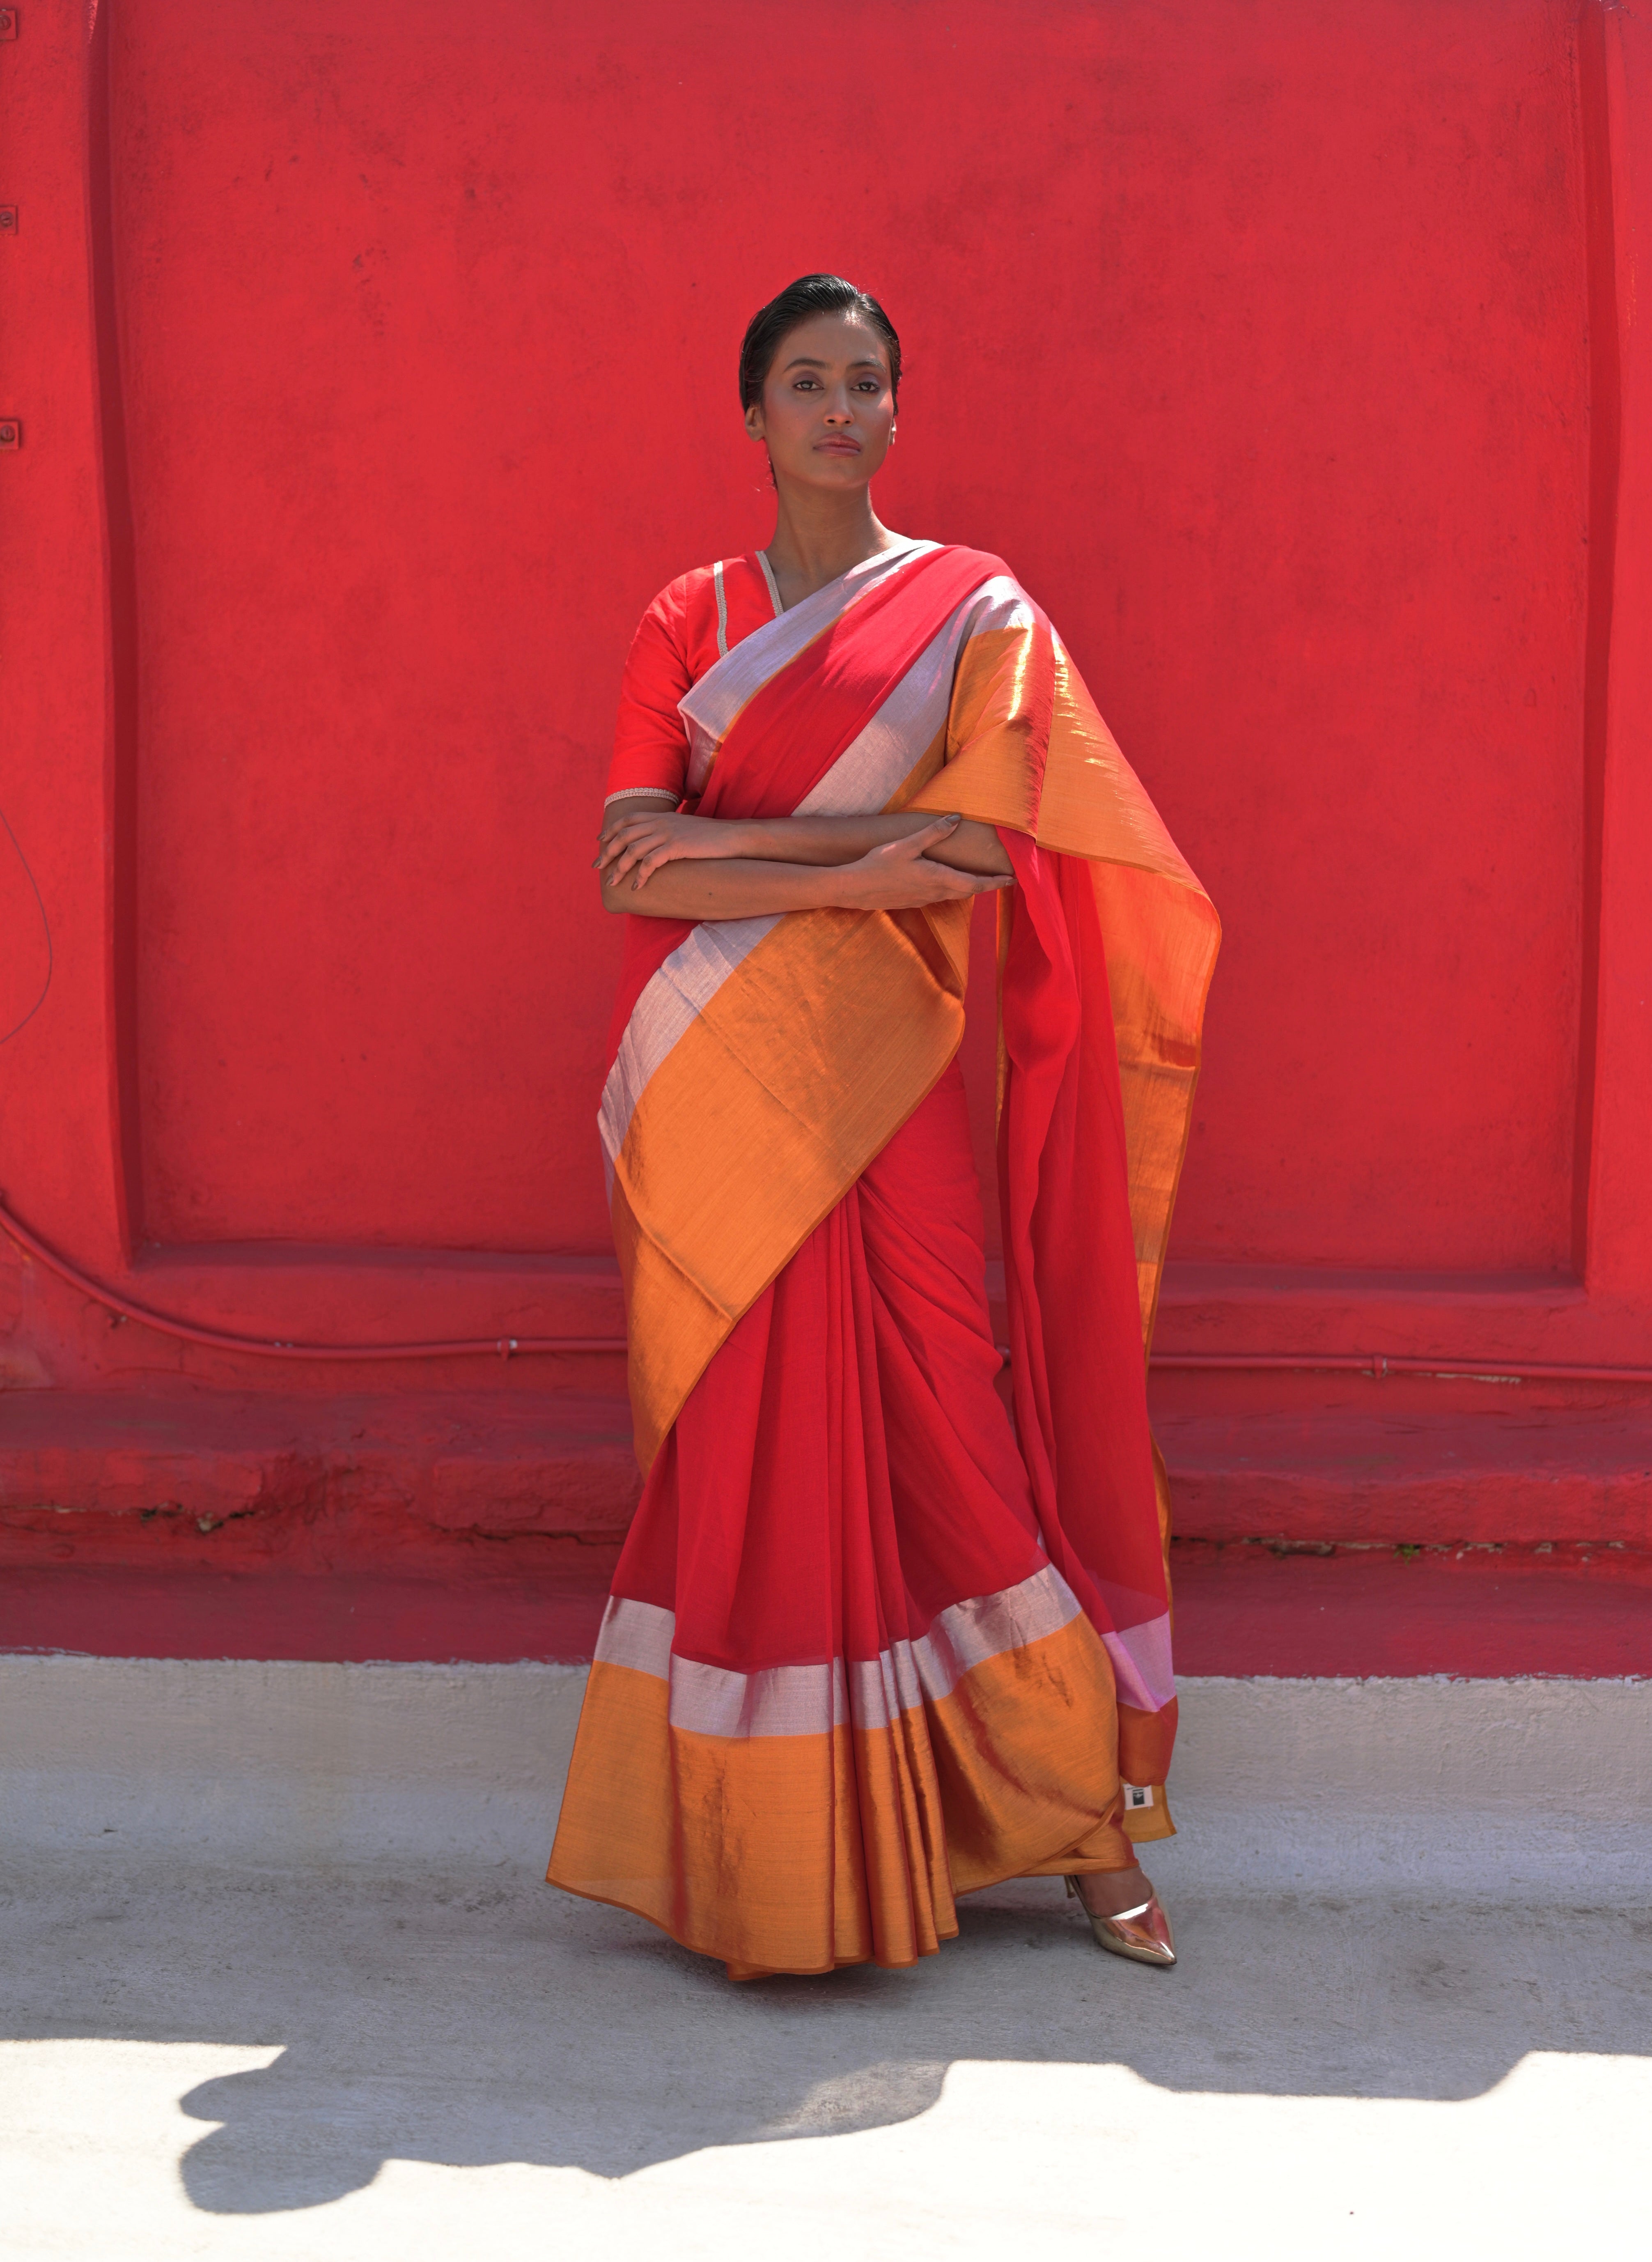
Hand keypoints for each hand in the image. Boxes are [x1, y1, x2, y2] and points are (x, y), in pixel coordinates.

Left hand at [595, 809, 743, 891]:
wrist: (732, 837)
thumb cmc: (710, 836)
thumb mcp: (684, 828)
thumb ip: (667, 830)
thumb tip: (656, 842)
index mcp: (660, 816)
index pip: (627, 820)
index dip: (611, 830)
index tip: (600, 842)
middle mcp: (660, 822)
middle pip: (624, 835)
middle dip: (607, 852)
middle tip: (598, 867)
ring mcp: (667, 833)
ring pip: (633, 850)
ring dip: (620, 868)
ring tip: (613, 883)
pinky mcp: (676, 847)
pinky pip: (650, 862)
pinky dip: (640, 875)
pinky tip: (637, 887)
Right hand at [838, 816, 1014, 908]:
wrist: (854, 889)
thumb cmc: (878, 865)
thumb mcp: (906, 845)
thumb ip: (933, 833)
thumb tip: (956, 819)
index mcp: (937, 878)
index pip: (975, 884)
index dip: (995, 882)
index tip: (1012, 879)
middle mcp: (934, 893)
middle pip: (968, 891)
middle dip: (986, 885)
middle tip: (1001, 878)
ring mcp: (923, 900)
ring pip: (954, 895)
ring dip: (969, 887)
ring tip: (980, 878)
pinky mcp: (913, 902)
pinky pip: (939, 896)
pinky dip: (951, 889)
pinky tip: (946, 881)